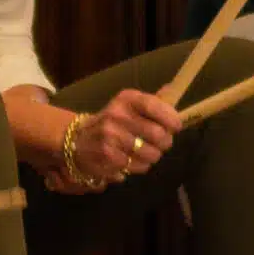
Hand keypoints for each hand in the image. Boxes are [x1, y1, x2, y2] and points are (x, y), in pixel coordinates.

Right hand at [55, 91, 181, 190]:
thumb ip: (151, 101)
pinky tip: (130, 160)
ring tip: (144, 152)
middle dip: (165, 142)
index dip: (171, 119)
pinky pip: (138, 166)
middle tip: (160, 144)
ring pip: (152, 154)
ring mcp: (111, 136)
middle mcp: (117, 114)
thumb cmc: (112, 123)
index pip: (155, 106)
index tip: (175, 127)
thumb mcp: (128, 106)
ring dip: (153, 156)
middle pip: (158, 134)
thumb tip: (172, 88)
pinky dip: (139, 166)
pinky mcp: (108, 155)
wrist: (79, 140)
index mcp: (126, 99)